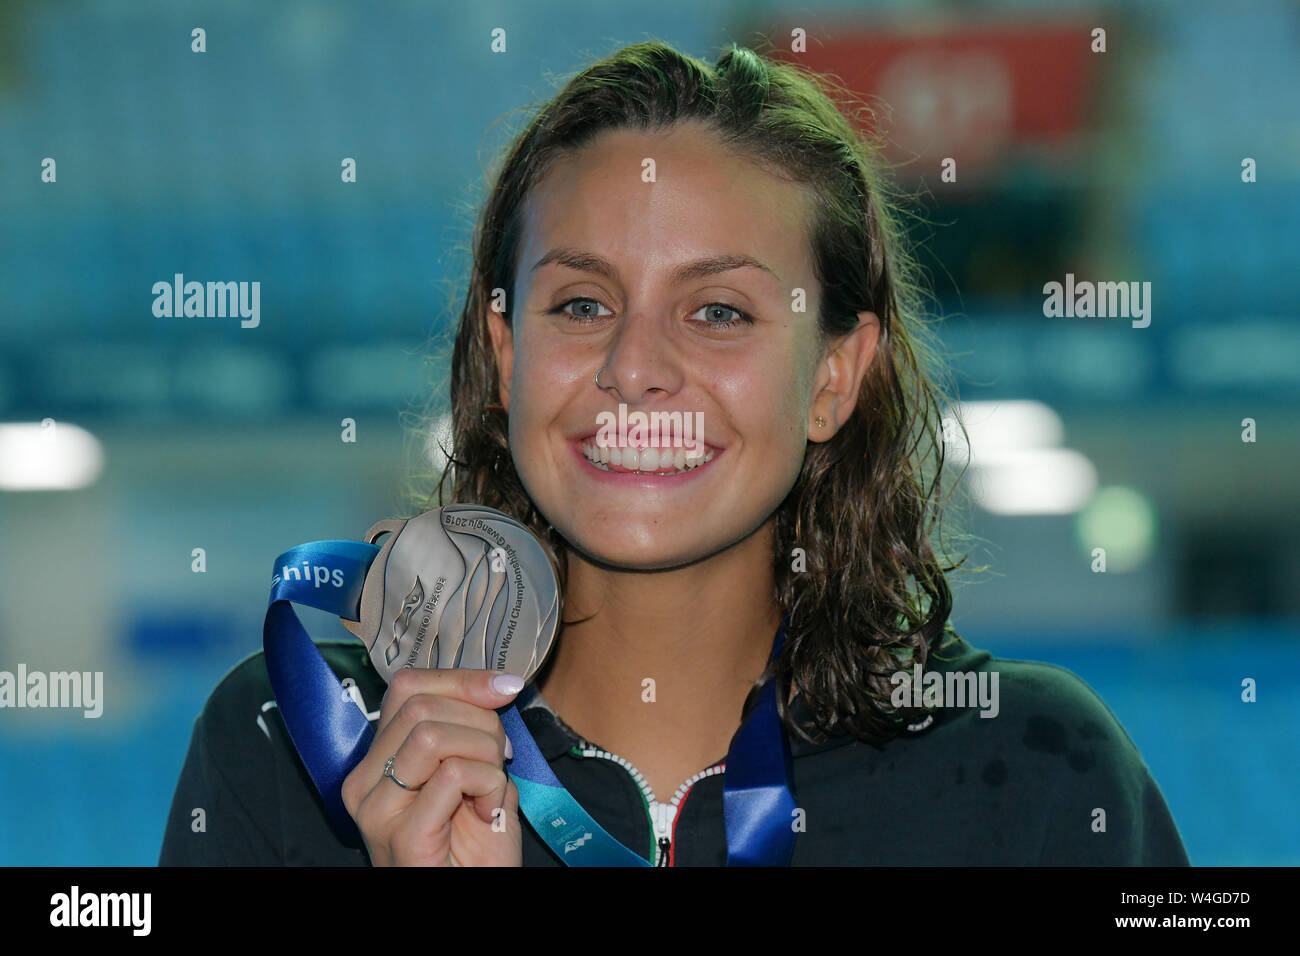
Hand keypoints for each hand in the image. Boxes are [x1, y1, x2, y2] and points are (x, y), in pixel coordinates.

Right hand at [341, 668, 524, 865]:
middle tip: (501, 755)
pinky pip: (453, 774)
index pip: (407, 687)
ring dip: (483, 751)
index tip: (505, 689)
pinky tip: (489, 809)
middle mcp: (365, 782)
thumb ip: (473, 730)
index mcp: (376, 762)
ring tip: (492, 786)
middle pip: (421, 704)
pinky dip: (488, 782)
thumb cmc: (474, 849)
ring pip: (433, 734)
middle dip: (480, 719)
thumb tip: (499, 683)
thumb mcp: (474, 774)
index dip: (462, 679)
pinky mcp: (401, 834)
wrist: (472, 899)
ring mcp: (378, 810)